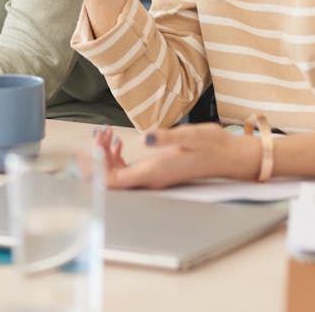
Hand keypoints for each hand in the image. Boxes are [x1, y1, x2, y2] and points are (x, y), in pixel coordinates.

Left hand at [95, 124, 259, 188]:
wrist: (228, 155)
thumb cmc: (211, 144)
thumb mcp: (190, 135)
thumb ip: (166, 137)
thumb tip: (145, 137)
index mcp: (154, 172)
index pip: (114, 181)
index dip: (95, 170)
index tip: (86, 150)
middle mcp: (151, 179)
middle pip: (112, 179)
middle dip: (98, 158)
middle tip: (97, 133)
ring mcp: (153, 177)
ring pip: (119, 174)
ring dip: (107, 156)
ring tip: (106, 133)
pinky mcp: (157, 171)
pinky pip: (129, 171)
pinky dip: (117, 157)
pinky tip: (118, 142)